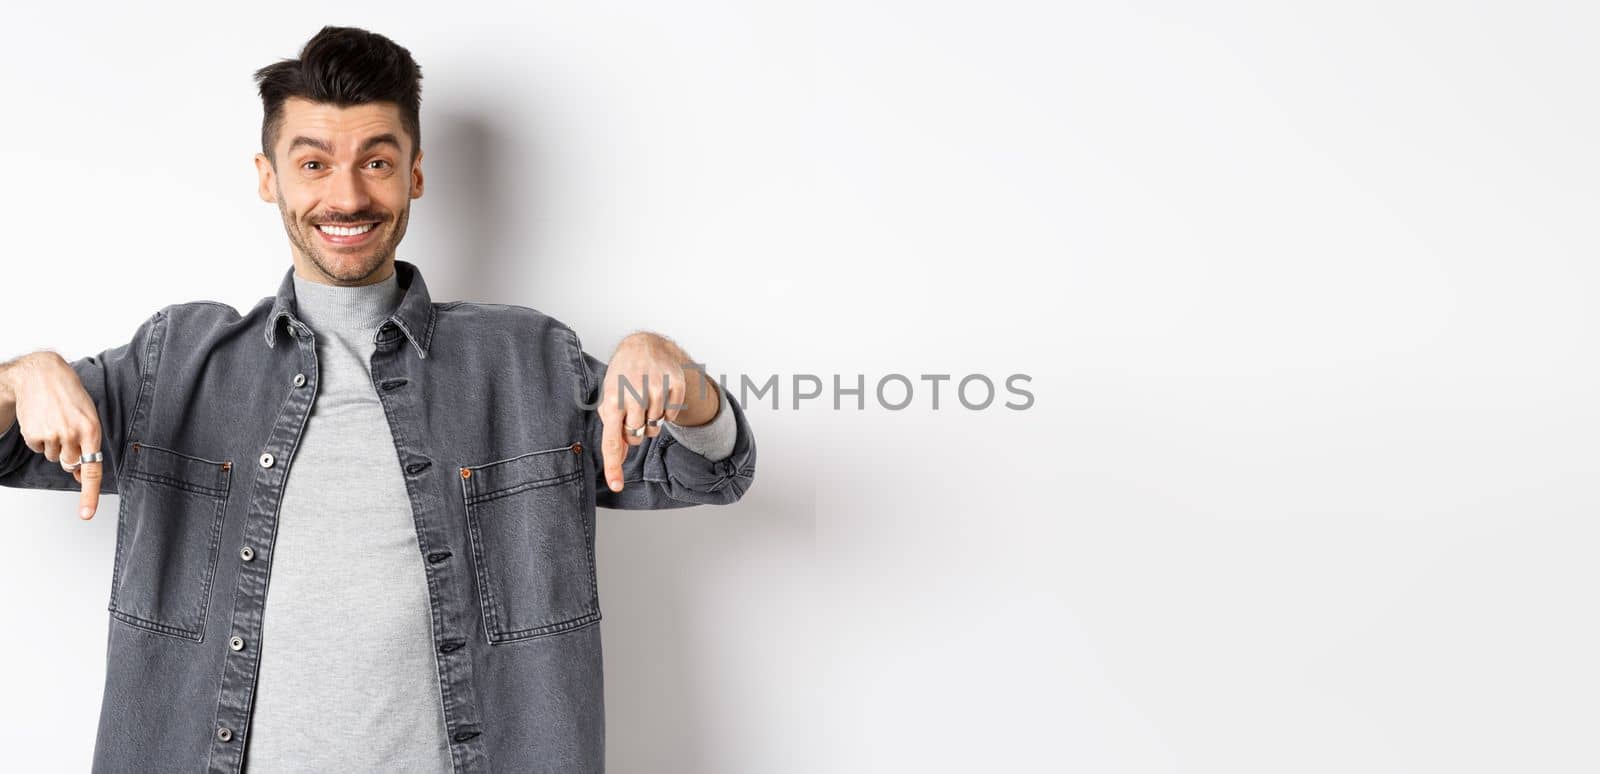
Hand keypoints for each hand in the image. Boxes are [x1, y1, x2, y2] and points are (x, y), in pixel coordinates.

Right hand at [2, 353, 105, 519]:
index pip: (92, 470)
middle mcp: (72, 434)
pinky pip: (39, 448)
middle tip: (67, 430)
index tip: (86, 514)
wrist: (42, 374)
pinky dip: (40, 438)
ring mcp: (51, 435)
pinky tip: (42, 421)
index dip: (89, 494)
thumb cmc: (70, 395)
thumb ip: (88, 446)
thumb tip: (79, 475)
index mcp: (92, 431)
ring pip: (54, 457)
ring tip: (55, 420)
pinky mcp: (33, 434)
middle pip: (70, 464)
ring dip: (54, 443)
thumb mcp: (88, 417)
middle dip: (69, 454)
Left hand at [596, 332, 718, 491]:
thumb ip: (612, 428)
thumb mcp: (610, 397)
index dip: (613, 466)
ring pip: (655, 428)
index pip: (612, 440)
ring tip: (645, 401)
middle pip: (636, 437)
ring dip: (650, 421)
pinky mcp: (675, 386)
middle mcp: (634, 394)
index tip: (616, 485)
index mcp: (613, 399)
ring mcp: (657, 389)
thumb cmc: (622, 376)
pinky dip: (665, 413)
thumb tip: (617, 458)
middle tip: (632, 413)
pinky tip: (658, 397)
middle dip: (633, 432)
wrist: (645, 345)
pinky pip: (671, 416)